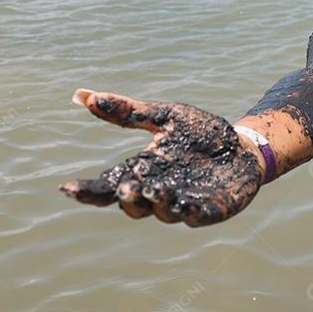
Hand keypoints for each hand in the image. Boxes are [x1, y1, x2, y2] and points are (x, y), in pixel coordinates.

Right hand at [59, 89, 261, 225]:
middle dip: (129, 198)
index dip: (89, 190)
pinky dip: (194, 214)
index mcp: (144, 171)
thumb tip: (82, 95)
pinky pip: (201, 216)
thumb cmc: (200, 134)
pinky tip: (190, 208)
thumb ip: (128, 112)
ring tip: (156, 190)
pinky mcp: (214, 208)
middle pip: (135, 205)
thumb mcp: (164, 117)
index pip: (110, 184)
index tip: (69, 188)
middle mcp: (160, 192)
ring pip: (165, 213)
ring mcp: (187, 203)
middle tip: (126, 188)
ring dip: (159, 203)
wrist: (243, 145)